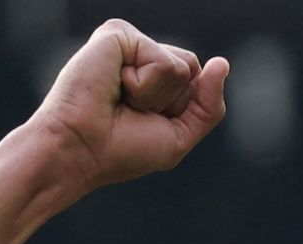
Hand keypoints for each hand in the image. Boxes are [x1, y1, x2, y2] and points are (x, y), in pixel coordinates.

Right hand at [26, 19, 230, 192]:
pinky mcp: (117, 34)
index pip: (196, 80)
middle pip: (192, 68)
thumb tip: (222, 63)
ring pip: (182, 65)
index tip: (144, 122)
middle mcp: (139, 56)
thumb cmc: (121, 150)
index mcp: (151, 76)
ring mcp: (128, 43)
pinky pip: (163, 60)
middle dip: (171, 101)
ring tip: (121, 99)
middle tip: (130, 111)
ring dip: (157, 95)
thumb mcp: (179, 135)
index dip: (181, 109)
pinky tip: (114, 86)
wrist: (79, 151)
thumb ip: (209, 105)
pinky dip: (145, 84)